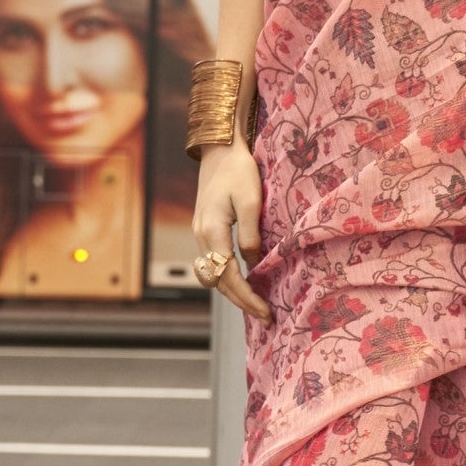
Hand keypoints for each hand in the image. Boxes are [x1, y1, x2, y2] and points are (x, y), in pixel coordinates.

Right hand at [193, 140, 269, 322]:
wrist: (219, 148)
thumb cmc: (238, 170)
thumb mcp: (250, 201)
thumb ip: (250, 234)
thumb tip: (254, 264)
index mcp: (212, 231)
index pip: (228, 276)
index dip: (247, 297)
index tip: (265, 312)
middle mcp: (201, 236)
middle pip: (218, 282)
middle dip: (241, 301)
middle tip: (265, 317)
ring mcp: (200, 234)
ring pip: (213, 274)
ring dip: (233, 292)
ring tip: (256, 304)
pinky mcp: (204, 229)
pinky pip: (214, 262)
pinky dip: (227, 277)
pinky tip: (244, 281)